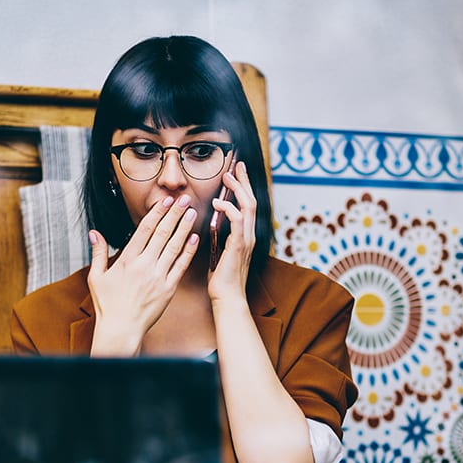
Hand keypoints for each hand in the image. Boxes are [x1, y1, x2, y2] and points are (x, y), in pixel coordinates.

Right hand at [87, 195, 199, 355]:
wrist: (121, 329)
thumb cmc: (107, 305)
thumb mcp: (97, 277)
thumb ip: (98, 253)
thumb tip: (94, 233)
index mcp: (127, 260)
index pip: (145, 230)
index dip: (157, 213)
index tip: (165, 200)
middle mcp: (144, 265)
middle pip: (163, 233)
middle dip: (175, 214)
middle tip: (184, 199)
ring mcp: (158, 277)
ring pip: (174, 247)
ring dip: (185, 228)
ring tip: (192, 213)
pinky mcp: (168, 289)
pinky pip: (181, 267)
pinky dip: (189, 252)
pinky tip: (195, 239)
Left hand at [208, 161, 255, 303]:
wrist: (227, 298)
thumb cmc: (220, 278)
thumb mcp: (219, 251)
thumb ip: (219, 235)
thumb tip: (210, 220)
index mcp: (245, 235)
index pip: (247, 205)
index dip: (243, 187)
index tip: (236, 172)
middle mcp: (250, 235)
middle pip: (252, 200)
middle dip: (244, 181)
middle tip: (236, 165)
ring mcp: (247, 240)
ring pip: (248, 206)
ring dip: (238, 189)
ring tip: (227, 176)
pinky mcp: (239, 246)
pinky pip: (237, 220)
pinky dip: (228, 207)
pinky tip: (217, 202)